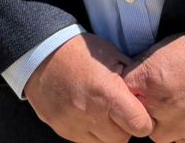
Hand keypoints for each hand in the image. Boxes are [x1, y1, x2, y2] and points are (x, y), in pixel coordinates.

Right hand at [24, 33, 155, 142]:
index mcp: (107, 93)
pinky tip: (84, 113)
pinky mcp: (61, 129)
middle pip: (122, 138)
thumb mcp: (111, 55)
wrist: (39, 52)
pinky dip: (89, 131)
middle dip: (123, 127)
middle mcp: (91, 113)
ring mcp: (74, 124)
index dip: (142, 120)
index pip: (140, 126)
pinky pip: (84, 141)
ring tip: (99, 111)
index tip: (137, 111)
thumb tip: (146, 96)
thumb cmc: (78, 50)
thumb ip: (130, 80)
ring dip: (106, 132)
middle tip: (116, 109)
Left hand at [124, 32, 184, 142]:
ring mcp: (177, 125)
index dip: (127, 92)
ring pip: (156, 135)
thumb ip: (141, 69)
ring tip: (174, 108)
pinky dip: (180, 134)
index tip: (134, 89)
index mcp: (145, 81)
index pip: (121, 94)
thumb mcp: (160, 50)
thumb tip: (129, 79)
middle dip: (143, 109)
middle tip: (158, 98)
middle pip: (136, 117)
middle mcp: (158, 106)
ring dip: (161, 124)